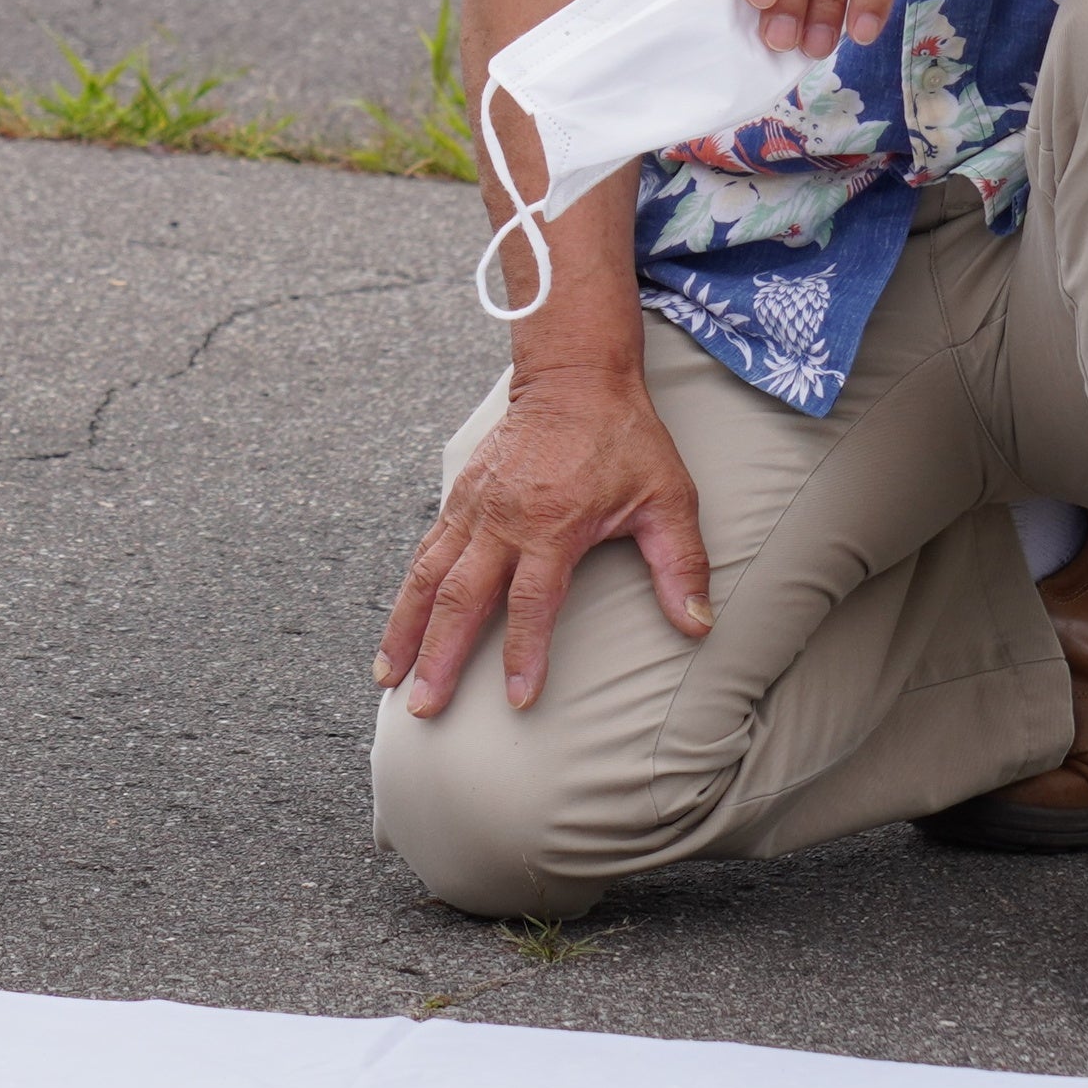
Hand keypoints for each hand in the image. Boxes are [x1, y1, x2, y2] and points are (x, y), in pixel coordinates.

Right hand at [374, 362, 710, 716]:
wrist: (574, 379)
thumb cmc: (624, 439)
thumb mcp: (667, 498)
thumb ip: (680, 564)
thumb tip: (700, 626)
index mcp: (552, 526)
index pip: (532, 603)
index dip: (525, 654)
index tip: (518, 700)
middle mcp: (503, 520)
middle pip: (461, 599)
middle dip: (440, 658)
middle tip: (423, 708)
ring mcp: (474, 508)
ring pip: (428, 578)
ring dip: (405, 630)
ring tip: (387, 677)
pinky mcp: (459, 497)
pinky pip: (425, 552)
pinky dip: (407, 592)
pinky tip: (396, 626)